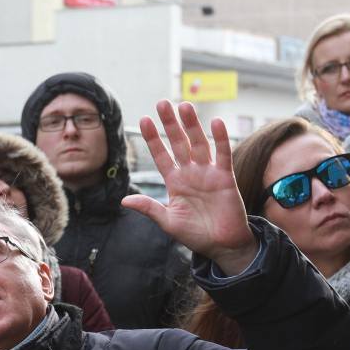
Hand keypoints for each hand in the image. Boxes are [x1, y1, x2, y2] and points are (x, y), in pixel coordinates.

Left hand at [122, 100, 258, 273]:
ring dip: (192, 125)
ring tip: (185, 106)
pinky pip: (223, 155)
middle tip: (162, 103)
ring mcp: (208, 173)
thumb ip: (149, 208)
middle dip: (170, 124)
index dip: (153, 139)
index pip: (161, 155)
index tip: (143, 120)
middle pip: (178, 143)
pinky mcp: (225, 177)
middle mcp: (190, 172)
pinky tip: (215, 123)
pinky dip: (220, 139)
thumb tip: (124, 201)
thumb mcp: (168, 222)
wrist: (222, 246)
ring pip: (198, 143)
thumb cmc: (195, 235)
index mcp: (175, 181)